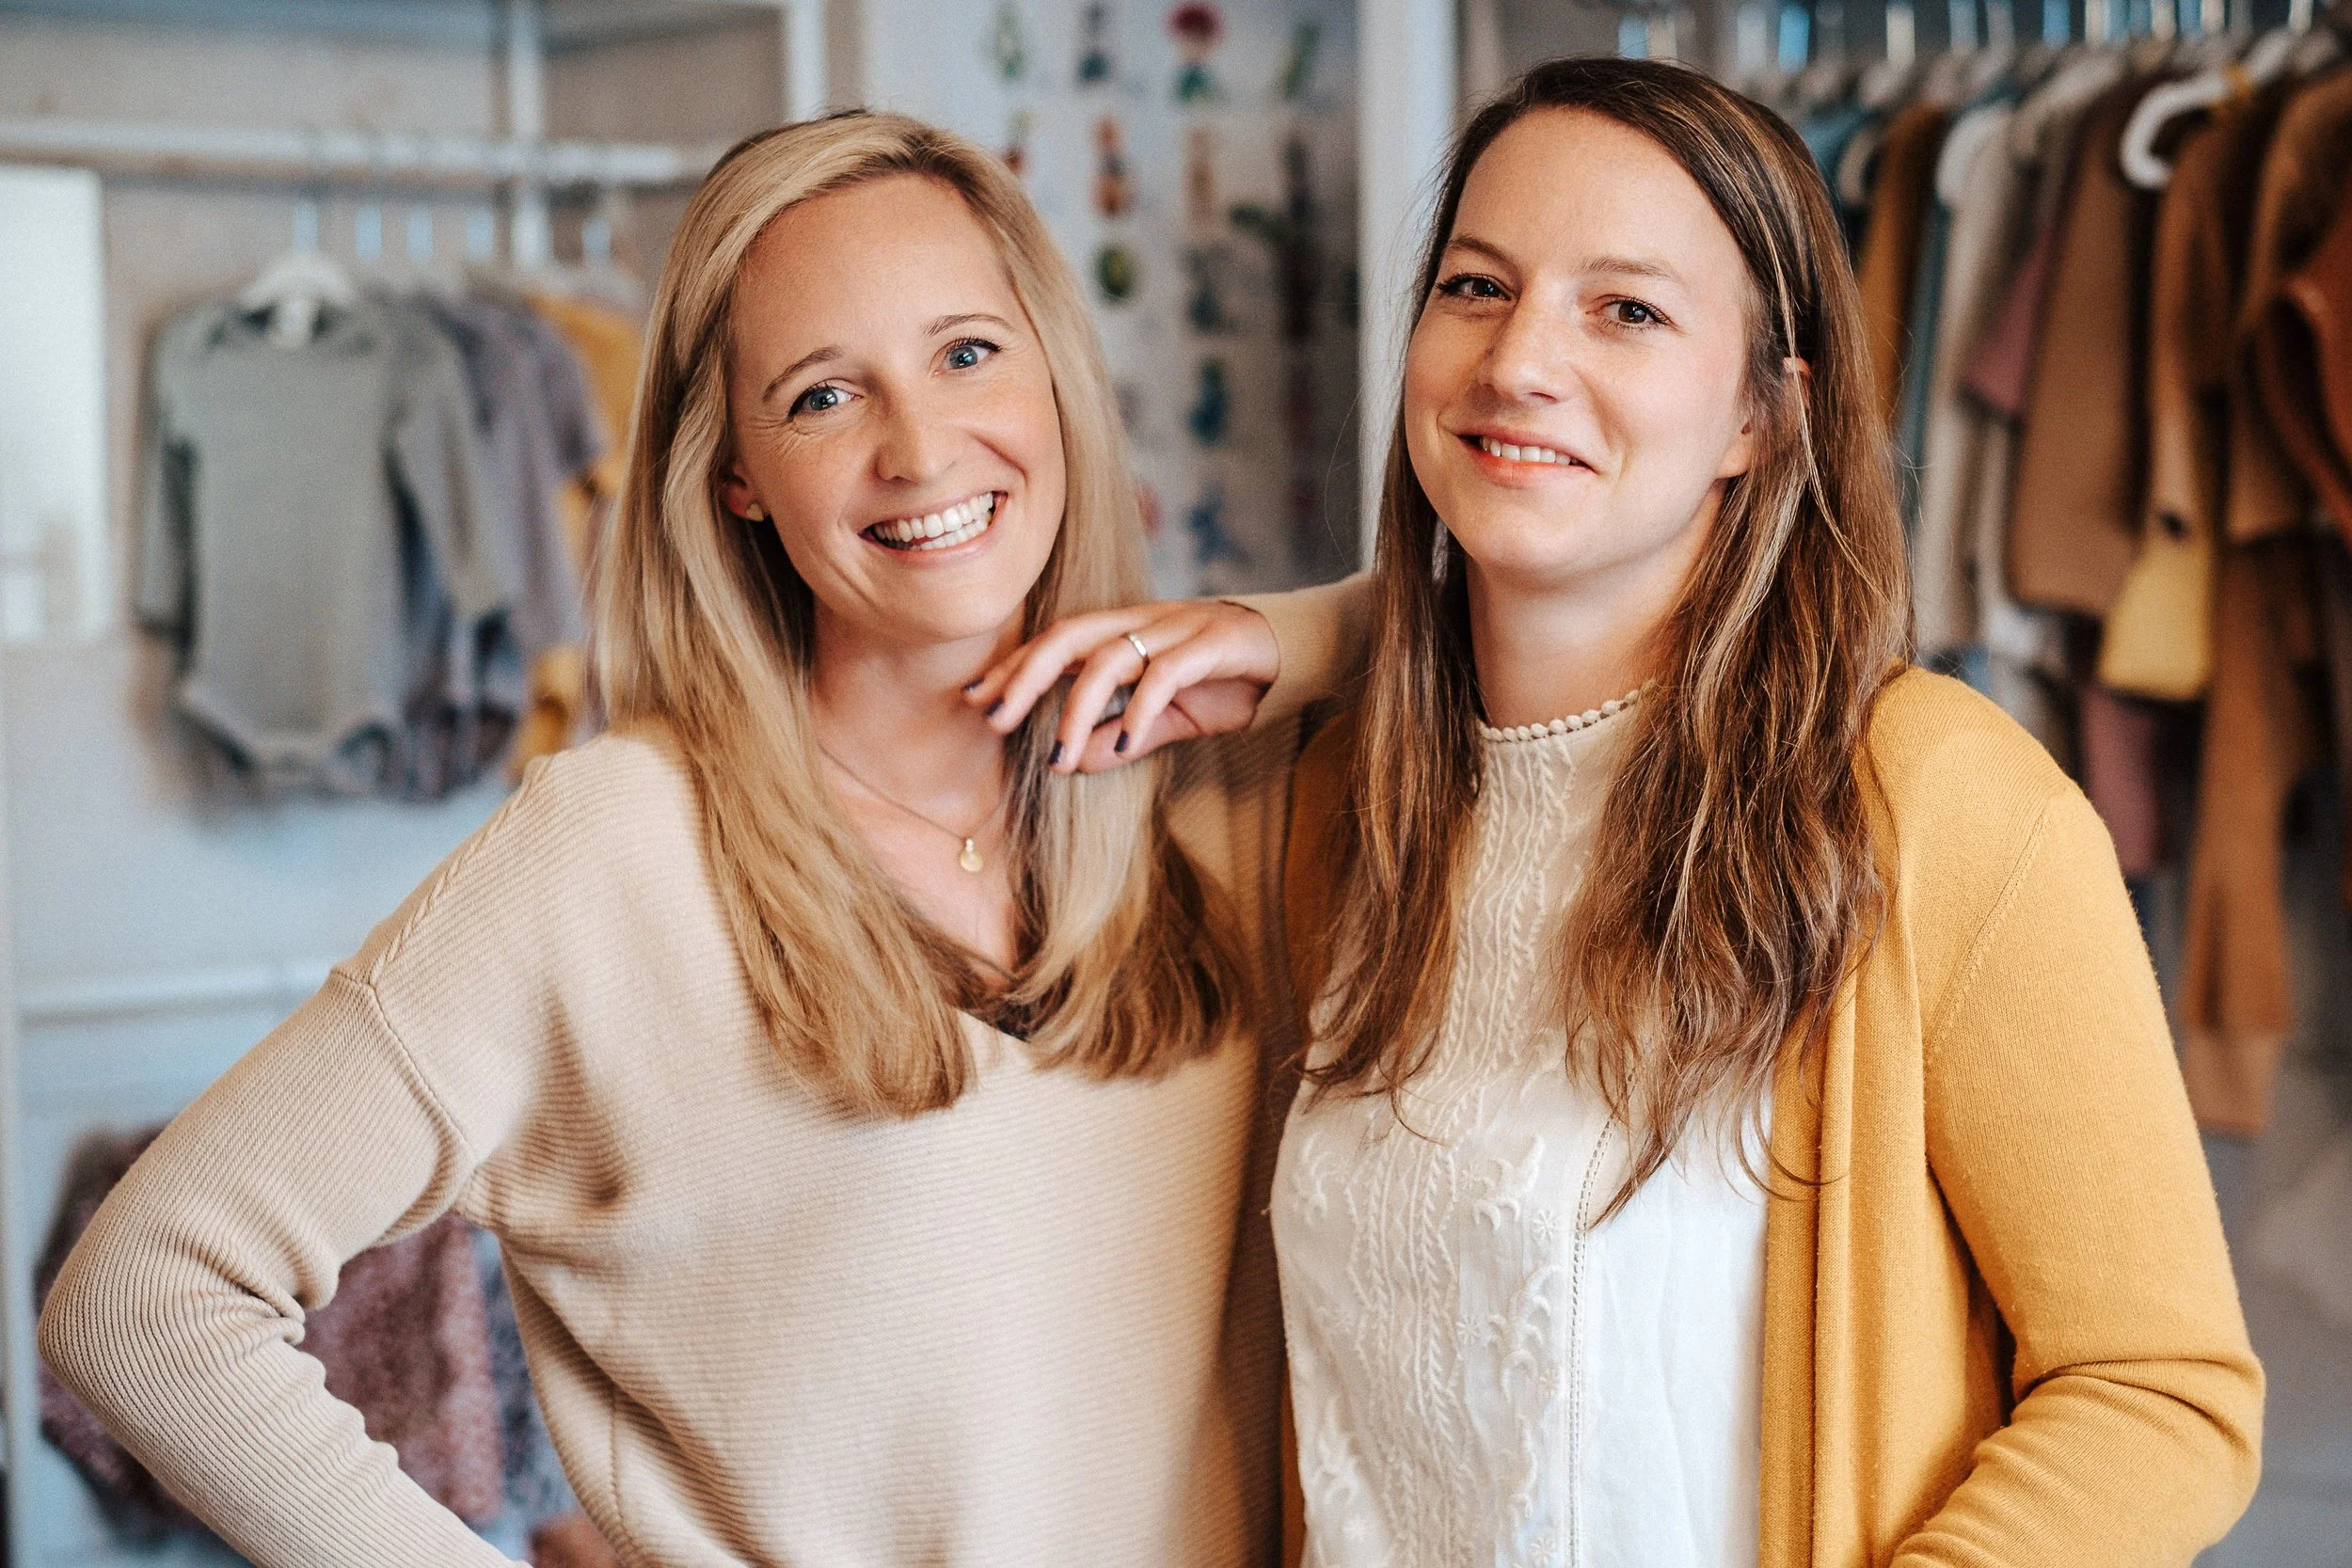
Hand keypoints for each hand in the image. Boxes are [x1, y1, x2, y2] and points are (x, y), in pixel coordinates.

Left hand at [964, 600, 1280, 772]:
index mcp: (1126, 631)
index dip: (1014, 667)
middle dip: (1024, 674)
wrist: (1294, 656)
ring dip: (1077, 708)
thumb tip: (1070, 764)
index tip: (973, 699)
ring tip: (1057, 756)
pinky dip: (1140, 708)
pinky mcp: (1215, 642)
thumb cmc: (1225, 682)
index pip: (1056, 642)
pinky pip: (1167, 673)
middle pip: (1069, 636)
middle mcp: (1145, 621)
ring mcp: (1179, 627)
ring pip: (1111, 657)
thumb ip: (1123, 736)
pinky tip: (1123, 745)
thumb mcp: (1168, 718)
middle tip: (991, 718)